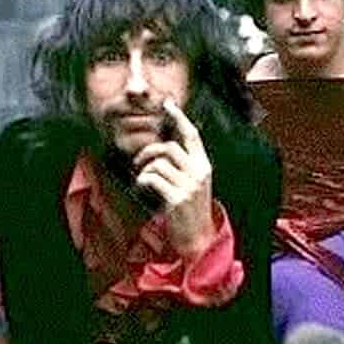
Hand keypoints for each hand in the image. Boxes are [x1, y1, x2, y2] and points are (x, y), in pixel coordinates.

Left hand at [131, 98, 215, 258]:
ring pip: (158, 164)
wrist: (197, 240)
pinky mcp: (178, 199)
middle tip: (139, 163)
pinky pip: (152, 179)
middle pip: (168, 148)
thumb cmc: (189, 210)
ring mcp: (189, 187)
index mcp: (203, 166)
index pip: (192, 135)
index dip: (179, 117)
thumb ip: (183, 165)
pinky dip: (142, 182)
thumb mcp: (192, 183)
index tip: (167, 104)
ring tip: (144, 180)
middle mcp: (199, 173)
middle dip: (148, 152)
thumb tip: (164, 145)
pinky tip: (143, 189)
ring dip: (144, 170)